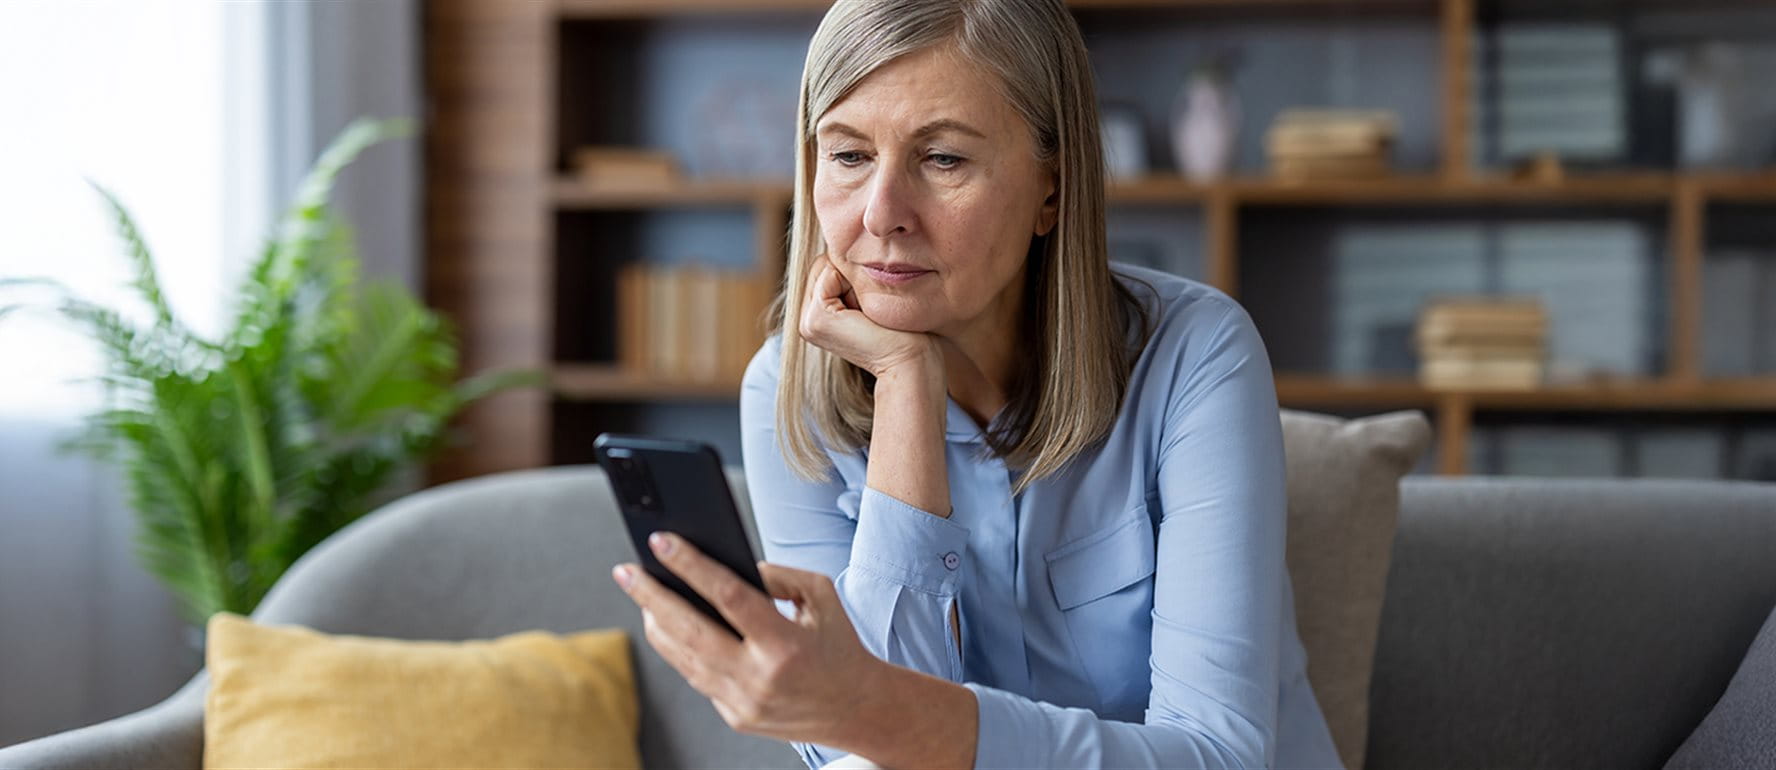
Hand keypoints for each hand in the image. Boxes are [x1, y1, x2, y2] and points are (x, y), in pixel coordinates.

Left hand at [611, 532, 889, 747]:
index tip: (661, 541)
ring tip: (640, 592)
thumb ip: (775, 575)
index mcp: (785, 644)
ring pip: (683, 657)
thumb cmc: (838, 644)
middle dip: (651, 596)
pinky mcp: (735, 716)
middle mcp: (759, 678)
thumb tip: (728, 564)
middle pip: (690, 631)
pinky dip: (677, 648)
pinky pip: (696, 676)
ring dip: (656, 622)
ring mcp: (743, 702)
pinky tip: (664, 623)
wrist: (857, 708)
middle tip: (625, 570)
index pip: (727, 596)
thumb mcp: (820, 596)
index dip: (690, 565)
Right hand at [798, 253, 938, 379]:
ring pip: (826, 265)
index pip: (828, 267)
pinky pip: (830, 272)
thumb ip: (857, 278)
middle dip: (851, 271)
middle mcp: (807, 320)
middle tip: (874, 306)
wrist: (912, 361)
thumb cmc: (905, 331)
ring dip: (855, 276)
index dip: (854, 270)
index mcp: (818, 317)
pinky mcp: (816, 320)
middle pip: (824, 264)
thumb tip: (857, 244)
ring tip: (871, 309)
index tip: (877, 300)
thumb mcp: (876, 298)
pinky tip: (868, 310)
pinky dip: (853, 281)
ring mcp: (808, 322)